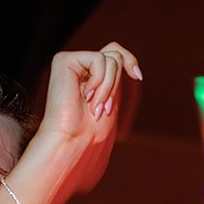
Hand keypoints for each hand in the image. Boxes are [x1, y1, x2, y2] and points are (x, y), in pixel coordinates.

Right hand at [36, 43, 141, 201]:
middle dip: (121, 80)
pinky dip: (102, 82)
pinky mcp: (64, 61)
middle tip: (108, 108)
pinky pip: (100, 59)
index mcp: (94, 86)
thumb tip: (134, 75)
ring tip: (95, 109)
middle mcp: (83, 73)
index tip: (138, 78)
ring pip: (112, 58)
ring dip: (110, 89)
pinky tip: (88, 98)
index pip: (119, 59)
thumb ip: (119, 97)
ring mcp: (74, 66)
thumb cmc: (87, 151)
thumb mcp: (113, 124)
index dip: (131, 64)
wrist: (70, 151)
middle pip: (116, 51)